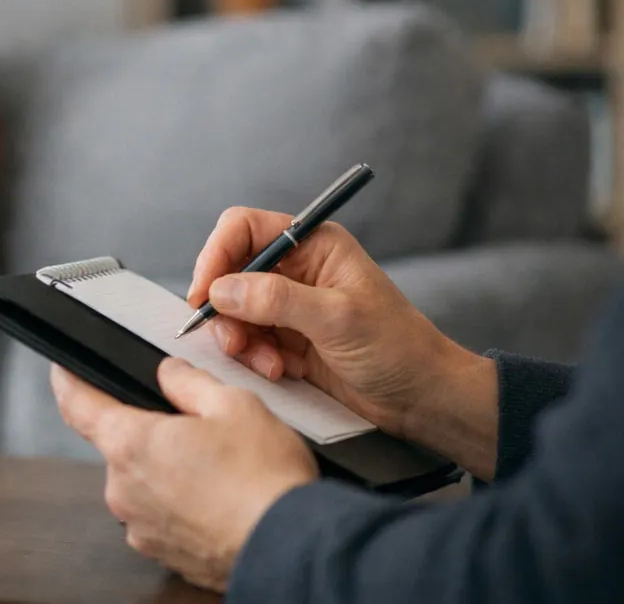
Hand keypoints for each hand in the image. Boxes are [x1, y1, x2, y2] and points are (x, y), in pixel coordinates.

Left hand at [53, 359, 316, 591]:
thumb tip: (169, 373)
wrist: (294, 550)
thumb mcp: (234, 405)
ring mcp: (141, 527)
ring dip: (169, 471)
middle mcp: (124, 489)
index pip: (77, 404)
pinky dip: (183, 505)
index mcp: (130, 444)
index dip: (68, 381)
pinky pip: (162, 516)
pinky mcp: (163, 553)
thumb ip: (189, 381)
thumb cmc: (265, 482)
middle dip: (150, 431)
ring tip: (220, 470)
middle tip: (197, 429)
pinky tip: (219, 500)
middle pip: (120, 444)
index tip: (63, 371)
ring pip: (144, 482)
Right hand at [190, 207, 496, 477]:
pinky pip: (246, 339)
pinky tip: (278, 370)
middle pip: (229, 271)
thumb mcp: (338, 318)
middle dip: (225, 307)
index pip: (243, 229)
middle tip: (232, 337)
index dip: (216, 255)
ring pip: (232, 310)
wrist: (422, 398)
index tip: (204, 292)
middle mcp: (296, 269)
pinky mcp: (285, 338)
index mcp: (313, 244)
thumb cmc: (399, 348)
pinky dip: (252, 357)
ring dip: (240, 338)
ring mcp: (288, 305)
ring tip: (267, 362)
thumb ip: (277, 300)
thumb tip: (222, 290)